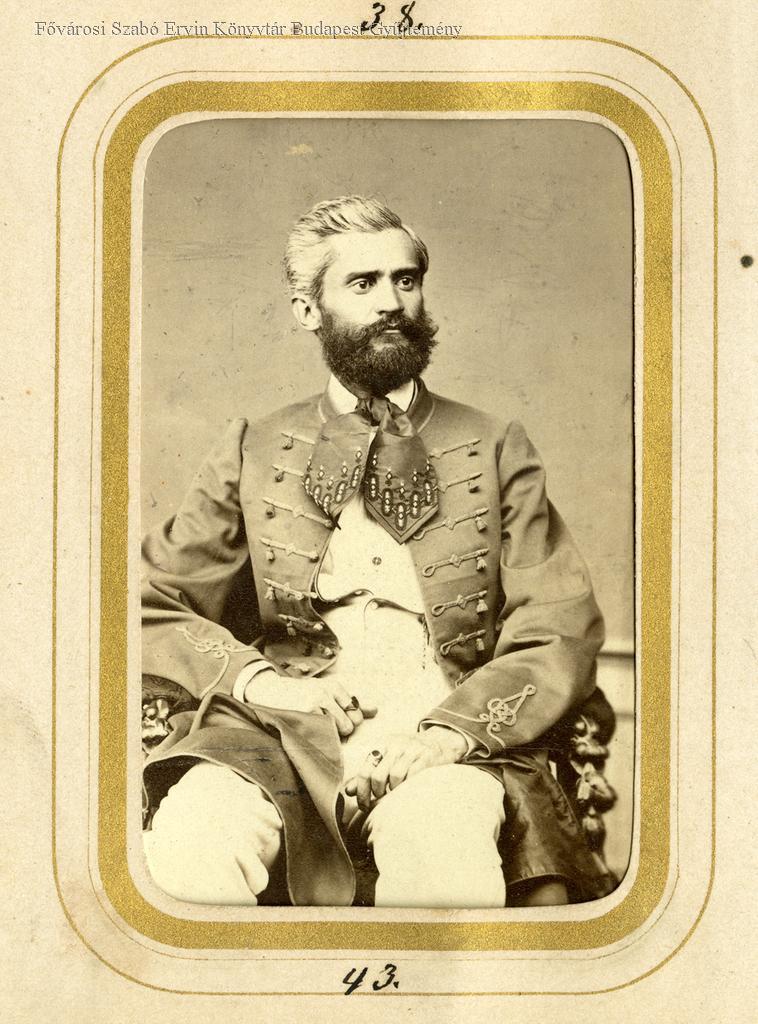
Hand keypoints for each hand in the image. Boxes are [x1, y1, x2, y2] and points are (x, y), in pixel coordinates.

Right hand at [244, 671, 376, 737]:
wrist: (269, 691)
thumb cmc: (302, 694)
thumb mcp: (327, 691)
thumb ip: (352, 701)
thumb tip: (376, 710)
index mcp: (335, 686)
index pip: (357, 712)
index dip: (349, 722)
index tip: (335, 722)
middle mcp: (327, 693)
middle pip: (351, 723)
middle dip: (342, 730)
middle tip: (326, 728)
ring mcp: (316, 703)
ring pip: (340, 730)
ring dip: (332, 736)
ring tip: (318, 730)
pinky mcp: (305, 714)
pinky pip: (324, 734)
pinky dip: (320, 738)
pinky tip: (310, 732)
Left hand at [344, 726, 468, 810]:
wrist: (440, 740)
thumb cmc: (408, 753)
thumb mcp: (387, 757)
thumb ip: (368, 773)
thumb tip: (348, 791)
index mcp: (382, 745)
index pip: (364, 771)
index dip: (361, 792)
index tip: (363, 805)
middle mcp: (395, 745)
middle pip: (377, 776)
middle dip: (376, 794)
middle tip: (380, 800)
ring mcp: (411, 750)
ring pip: (395, 777)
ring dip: (393, 792)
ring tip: (395, 794)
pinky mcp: (427, 757)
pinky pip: (413, 776)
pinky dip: (408, 787)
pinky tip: (408, 790)